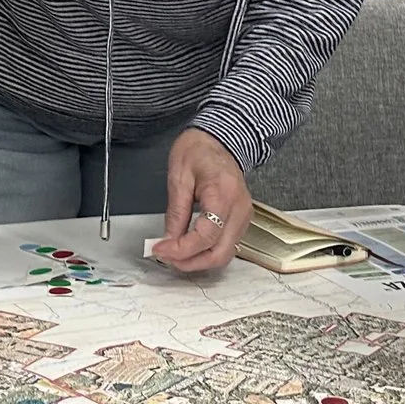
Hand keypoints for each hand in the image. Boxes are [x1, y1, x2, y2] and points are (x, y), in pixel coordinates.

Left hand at [147, 128, 251, 272]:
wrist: (218, 141)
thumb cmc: (199, 151)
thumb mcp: (179, 178)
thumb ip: (175, 213)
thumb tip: (167, 241)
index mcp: (224, 194)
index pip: (206, 236)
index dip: (181, 249)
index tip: (160, 250)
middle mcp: (239, 209)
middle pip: (219, 254)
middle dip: (190, 262)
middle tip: (166, 257)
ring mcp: (243, 217)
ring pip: (224, 255)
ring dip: (198, 261)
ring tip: (174, 254)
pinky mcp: (240, 221)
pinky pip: (226, 247)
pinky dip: (206, 253)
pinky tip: (188, 248)